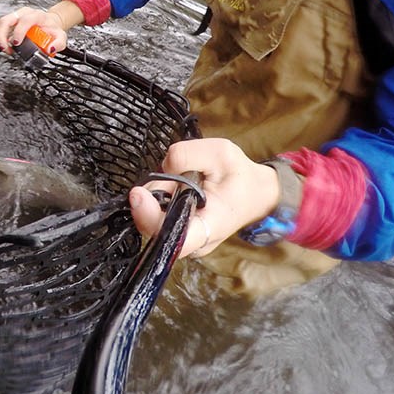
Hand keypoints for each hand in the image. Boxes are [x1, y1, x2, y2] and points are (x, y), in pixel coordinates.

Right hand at [0, 5, 70, 55]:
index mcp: (37, 15)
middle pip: (7, 20)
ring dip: (0, 37)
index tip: (17, 43)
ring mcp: (17, 16)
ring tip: (6, 49)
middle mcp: (24, 13)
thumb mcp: (61, 36)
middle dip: (2, 35)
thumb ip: (59, 43)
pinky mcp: (12, 21)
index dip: (18, 31)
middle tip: (5, 47)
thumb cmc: (53, 29)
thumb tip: (50, 49)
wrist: (50, 24)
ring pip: (2, 23)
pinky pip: (3, 27)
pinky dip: (2, 38)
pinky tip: (7, 46)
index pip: (25, 20)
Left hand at [128, 139, 279, 258]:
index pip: (177, 239)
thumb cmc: (240, 176)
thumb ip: (186, 155)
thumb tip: (161, 167)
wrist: (255, 194)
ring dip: (158, 191)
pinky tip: (177, 186)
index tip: (138, 195)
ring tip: (183, 179)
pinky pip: (154, 214)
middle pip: (153, 224)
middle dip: (154, 192)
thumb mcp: (220, 152)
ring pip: (150, 216)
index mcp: (212, 226)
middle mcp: (194, 241)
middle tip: (176, 173)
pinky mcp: (174, 233)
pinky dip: (160, 195)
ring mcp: (182, 240)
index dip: (150, 218)